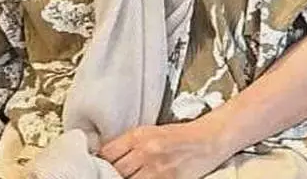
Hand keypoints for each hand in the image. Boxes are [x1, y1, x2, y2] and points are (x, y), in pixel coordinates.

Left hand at [99, 120, 229, 178]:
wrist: (209, 139)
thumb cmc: (181, 136)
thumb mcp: (152, 132)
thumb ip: (130, 144)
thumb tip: (107, 158)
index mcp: (139, 135)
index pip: (106, 153)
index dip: (100, 162)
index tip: (97, 166)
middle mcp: (145, 151)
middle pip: (114, 170)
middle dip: (110, 175)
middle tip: (110, 175)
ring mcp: (156, 169)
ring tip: (129, 176)